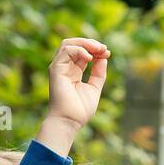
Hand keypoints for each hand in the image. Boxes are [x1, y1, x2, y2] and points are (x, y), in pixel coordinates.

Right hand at [37, 38, 109, 155]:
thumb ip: (98, 73)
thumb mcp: (95, 88)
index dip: (95, 50)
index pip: (83, 53)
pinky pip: (65, 51)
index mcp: (73, 71)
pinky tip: (90, 57)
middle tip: (104, 48)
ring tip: (99, 49)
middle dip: (90, 43)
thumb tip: (104, 57)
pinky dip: (79, 50)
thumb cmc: (80, 109)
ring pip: (68, 44)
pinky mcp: (55, 69)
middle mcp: (64, 67)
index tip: (108, 53)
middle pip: (74, 44)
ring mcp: (59, 67)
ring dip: (85, 44)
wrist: (70, 120)